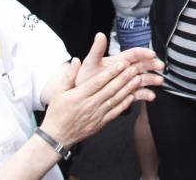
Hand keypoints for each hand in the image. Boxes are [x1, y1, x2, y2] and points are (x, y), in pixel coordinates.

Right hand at [40, 40, 161, 147]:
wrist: (57, 136)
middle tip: (134, 68)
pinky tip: (132, 95)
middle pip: (110, 89)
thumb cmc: (57, 112)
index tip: (121, 64)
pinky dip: (125, 103)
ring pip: (115, 100)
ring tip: (137, 79)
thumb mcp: (58, 92)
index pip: (98, 82)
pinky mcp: (101, 122)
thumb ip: (69, 75)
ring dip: (128, 89)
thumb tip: (75, 60)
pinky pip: (115, 112)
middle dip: (124, 78)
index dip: (111, 72)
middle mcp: (89, 105)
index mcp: (79, 96)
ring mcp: (96, 114)